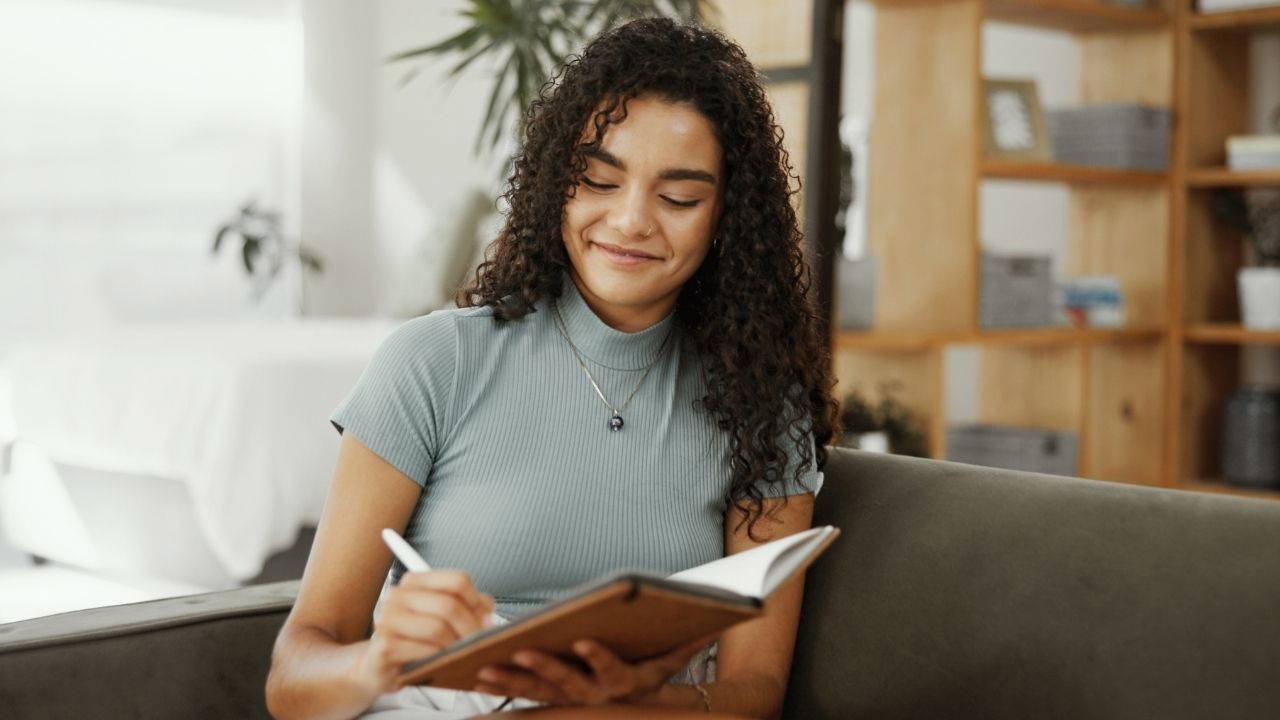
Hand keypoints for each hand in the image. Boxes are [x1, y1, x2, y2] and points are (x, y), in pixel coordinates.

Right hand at [353, 570, 495, 695]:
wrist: (376, 665)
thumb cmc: (412, 640)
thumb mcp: (440, 618)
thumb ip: (467, 607)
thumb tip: (487, 608)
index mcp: (414, 582)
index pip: (457, 580)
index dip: (476, 601)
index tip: (483, 617)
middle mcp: (397, 596)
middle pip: (449, 605)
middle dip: (470, 628)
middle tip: (478, 643)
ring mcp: (387, 620)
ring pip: (437, 628)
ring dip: (456, 646)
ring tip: (461, 654)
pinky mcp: (385, 646)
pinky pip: (423, 651)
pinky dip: (439, 659)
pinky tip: (442, 663)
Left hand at [472, 634, 715, 705]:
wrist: (639, 711)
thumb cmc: (651, 675)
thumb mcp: (671, 660)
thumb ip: (690, 642)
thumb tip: (716, 621)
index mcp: (623, 681)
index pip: (610, 670)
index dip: (597, 657)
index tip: (583, 641)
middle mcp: (594, 696)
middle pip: (566, 684)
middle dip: (542, 667)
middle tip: (520, 651)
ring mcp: (570, 700)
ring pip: (538, 692)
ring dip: (511, 681)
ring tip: (484, 667)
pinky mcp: (551, 699)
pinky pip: (523, 695)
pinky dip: (501, 686)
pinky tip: (478, 674)